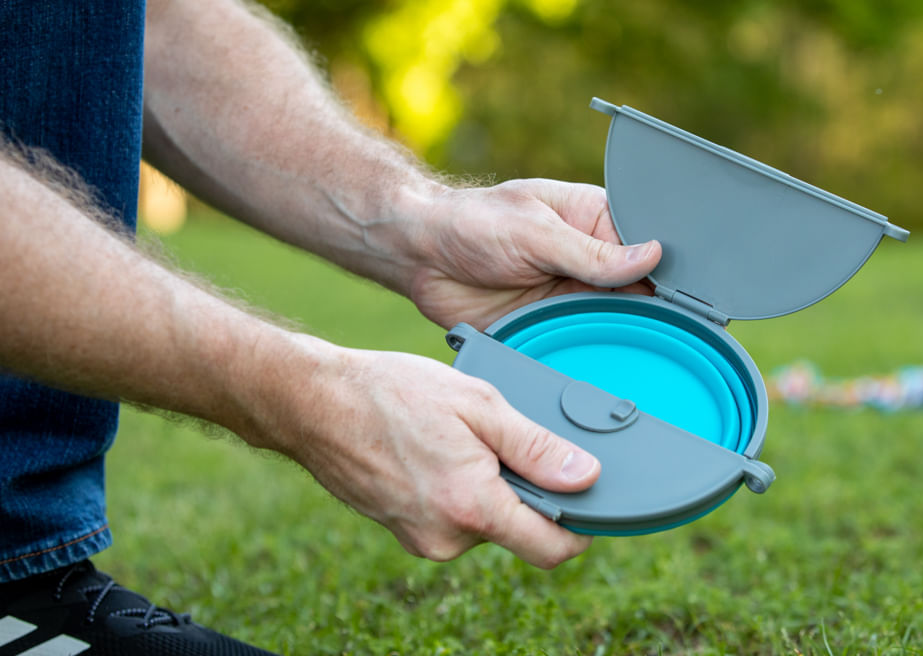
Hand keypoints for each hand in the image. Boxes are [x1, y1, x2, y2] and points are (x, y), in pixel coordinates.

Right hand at [282, 338, 601, 567]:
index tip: (587, 499)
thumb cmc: (392, 394)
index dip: (579, 528)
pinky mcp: (404, 532)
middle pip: (516, 529)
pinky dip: (457, 488)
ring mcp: (421, 539)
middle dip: (521, 488)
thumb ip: (537, 447)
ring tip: (459, 437)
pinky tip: (436, 450)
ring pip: (483, 521)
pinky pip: (452, 517)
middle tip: (500, 437)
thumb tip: (587, 478)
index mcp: (472, 507)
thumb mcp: (479, 404)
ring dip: (486, 485)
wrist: (313, 403)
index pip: (551, 549)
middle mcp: (447, 538)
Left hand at [404, 178, 661, 329]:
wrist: (422, 258)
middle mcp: (593, 258)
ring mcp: (575, 293)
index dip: (668, 271)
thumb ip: (592, 252)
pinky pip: (585, 342)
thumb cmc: (473, 223)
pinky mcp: (554, 323)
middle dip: (652, 308)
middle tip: (669, 331)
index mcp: (597, 219)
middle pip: (642, 289)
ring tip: (645, 350)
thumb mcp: (536, 232)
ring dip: (625, 334)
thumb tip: (651, 256)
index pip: (650, 246)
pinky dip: (595, 352)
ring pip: (618, 320)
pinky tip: (611, 363)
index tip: (684, 297)